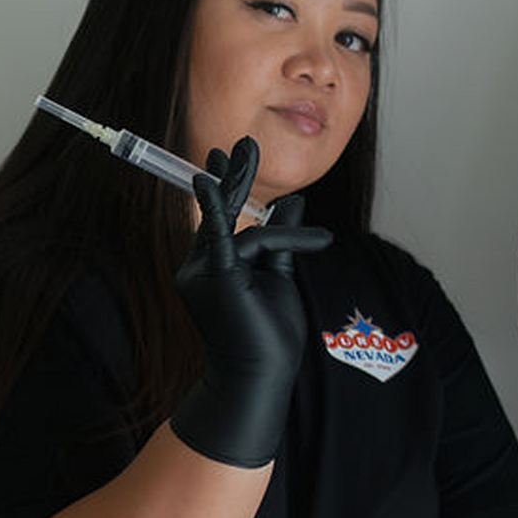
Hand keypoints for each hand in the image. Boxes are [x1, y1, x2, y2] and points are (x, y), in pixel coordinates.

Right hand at [170, 138, 331, 467]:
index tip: (230, 155)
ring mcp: (201, 273)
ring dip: (286, 234)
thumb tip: (292, 201)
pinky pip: (222, 236)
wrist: (261, 375)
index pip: (222, 219)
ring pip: (245, 230)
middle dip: (233, 175)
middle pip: (219, 212)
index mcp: (212, 267)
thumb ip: (282, 238)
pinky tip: (207, 180)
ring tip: (318, 237)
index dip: (227, 185)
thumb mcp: (279, 275)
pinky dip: (215, 206)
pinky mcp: (214, 279)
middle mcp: (199, 266)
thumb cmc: (269, 335)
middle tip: (243, 142)